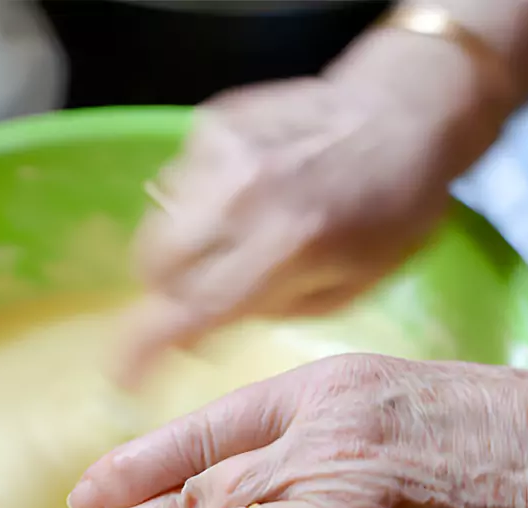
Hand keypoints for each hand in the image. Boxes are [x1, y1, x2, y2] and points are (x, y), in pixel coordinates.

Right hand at [115, 27, 518, 382]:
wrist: (404, 113)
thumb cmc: (393, 210)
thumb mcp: (350, 286)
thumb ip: (271, 310)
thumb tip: (202, 329)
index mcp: (286, 246)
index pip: (190, 309)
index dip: (144, 349)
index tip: (123, 376)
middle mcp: (243, 196)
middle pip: (153, 264)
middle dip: (166, 292)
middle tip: (200, 297)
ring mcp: (223, 151)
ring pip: (158, 220)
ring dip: (183, 245)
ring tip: (236, 237)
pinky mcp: (214, 121)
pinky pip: (179, 180)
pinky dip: (200, 201)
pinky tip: (248, 194)